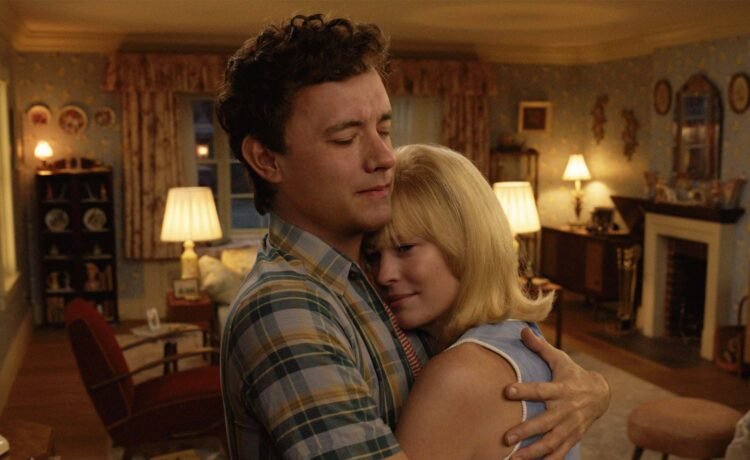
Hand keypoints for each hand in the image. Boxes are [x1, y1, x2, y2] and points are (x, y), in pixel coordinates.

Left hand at [503, 327, 609, 458]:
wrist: (601, 394)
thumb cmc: (573, 375)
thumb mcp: (560, 359)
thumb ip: (540, 347)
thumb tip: (522, 329)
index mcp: (561, 389)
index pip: (541, 390)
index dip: (524, 390)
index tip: (506, 391)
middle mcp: (565, 410)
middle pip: (545, 422)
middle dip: (526, 430)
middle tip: (506, 437)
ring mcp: (570, 427)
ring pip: (551, 443)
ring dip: (533, 452)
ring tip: (513, 459)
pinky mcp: (572, 438)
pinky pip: (559, 453)